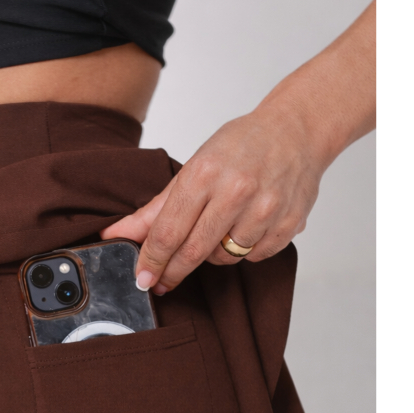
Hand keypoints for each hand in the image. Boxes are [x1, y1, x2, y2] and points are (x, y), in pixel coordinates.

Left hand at [102, 105, 325, 294]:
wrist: (297, 130)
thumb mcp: (193, 168)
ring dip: (212, 254)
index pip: (169, 232)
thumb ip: (154, 209)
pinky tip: (246, 227)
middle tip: (161, 282)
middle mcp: (237, 191)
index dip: (152, 261)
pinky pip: (253, 256)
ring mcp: (266, 208)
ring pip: (224, 258)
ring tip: (218, 228)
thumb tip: (117, 235)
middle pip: (194, 251)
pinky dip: (244, 250)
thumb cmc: (241, 147)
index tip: (142, 278)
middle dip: (172, 271)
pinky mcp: (288, 223)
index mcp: (205, 173)